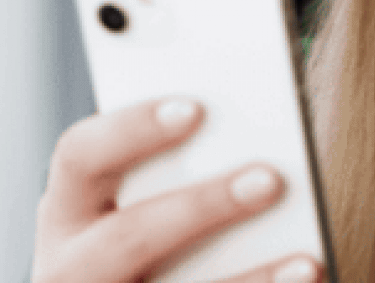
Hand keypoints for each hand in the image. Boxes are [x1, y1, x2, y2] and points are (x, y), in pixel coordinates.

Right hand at [32, 98, 324, 282]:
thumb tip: (259, 135)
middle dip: (201, 208)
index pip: (80, 155)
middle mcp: (72, 266)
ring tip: (306, 261)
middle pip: (127, 237)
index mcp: (68, 210)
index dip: (133, 128)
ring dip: (248, 280)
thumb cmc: (152, 234)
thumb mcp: (140, 200)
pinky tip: (306, 279)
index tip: (196, 108)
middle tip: (271, 179)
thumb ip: (178, 167)